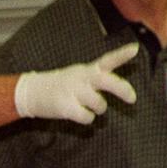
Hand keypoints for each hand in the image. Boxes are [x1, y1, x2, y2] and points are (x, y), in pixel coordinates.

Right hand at [14, 43, 139, 123]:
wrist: (32, 91)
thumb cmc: (62, 85)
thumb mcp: (80, 74)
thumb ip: (101, 77)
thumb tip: (125, 90)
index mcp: (87, 70)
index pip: (107, 60)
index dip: (121, 54)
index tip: (135, 49)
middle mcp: (82, 78)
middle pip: (107, 81)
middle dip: (122, 89)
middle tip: (132, 99)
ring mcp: (73, 92)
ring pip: (100, 105)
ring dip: (99, 109)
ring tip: (89, 106)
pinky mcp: (66, 107)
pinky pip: (88, 117)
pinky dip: (87, 118)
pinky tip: (79, 114)